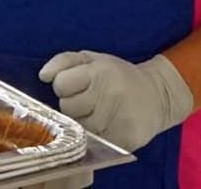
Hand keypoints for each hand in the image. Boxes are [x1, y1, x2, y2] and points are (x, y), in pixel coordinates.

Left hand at [39, 51, 192, 151]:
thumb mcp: (91, 58)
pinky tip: (105, 125)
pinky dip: (94, 136)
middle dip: (72, 103)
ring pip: (78, 127)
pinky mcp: (123, 141)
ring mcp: (116, 122)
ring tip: (96, 112)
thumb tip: (43, 76)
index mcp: (99, 74)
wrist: (157, 95)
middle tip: (88, 99)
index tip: (76, 85)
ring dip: (82, 121)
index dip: (64, 85)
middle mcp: (108, 97)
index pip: (61, 84)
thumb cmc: (117, 75)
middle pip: (67, 108)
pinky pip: (94, 143)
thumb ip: (63, 61)